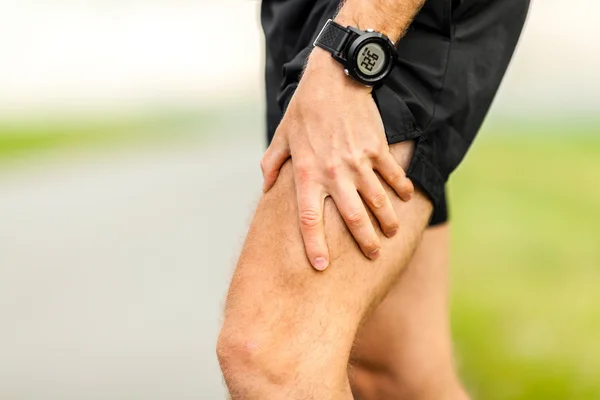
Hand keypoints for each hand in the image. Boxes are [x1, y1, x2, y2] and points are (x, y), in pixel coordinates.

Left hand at [260, 49, 413, 270]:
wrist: (334, 79)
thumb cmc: (304, 110)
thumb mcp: (282, 136)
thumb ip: (272, 165)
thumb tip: (267, 187)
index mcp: (307, 174)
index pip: (310, 218)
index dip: (314, 244)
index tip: (321, 265)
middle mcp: (334, 173)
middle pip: (352, 218)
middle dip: (365, 242)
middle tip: (373, 255)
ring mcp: (359, 162)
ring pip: (378, 201)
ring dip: (388, 221)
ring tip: (392, 233)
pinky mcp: (377, 149)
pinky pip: (393, 175)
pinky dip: (402, 188)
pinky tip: (407, 198)